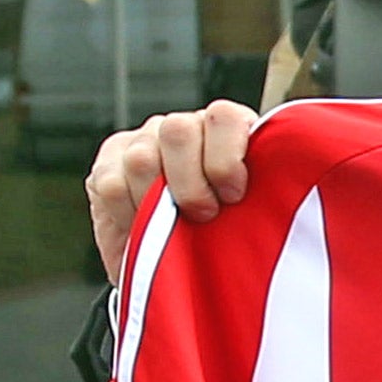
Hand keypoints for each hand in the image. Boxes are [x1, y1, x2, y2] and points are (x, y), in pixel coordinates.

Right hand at [85, 100, 256, 279]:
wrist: (178, 265)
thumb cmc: (224, 237)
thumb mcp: (251, 217)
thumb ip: (260, 197)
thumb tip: (272, 205)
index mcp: (228, 130)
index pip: (223, 116)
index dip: (226, 157)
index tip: (234, 195)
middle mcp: (185, 126)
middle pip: (178, 131)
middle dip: (191, 183)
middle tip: (203, 215)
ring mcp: (144, 140)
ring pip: (142, 158)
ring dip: (158, 203)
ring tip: (172, 227)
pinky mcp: (109, 162)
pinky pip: (112, 183)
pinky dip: (128, 213)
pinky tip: (142, 226)